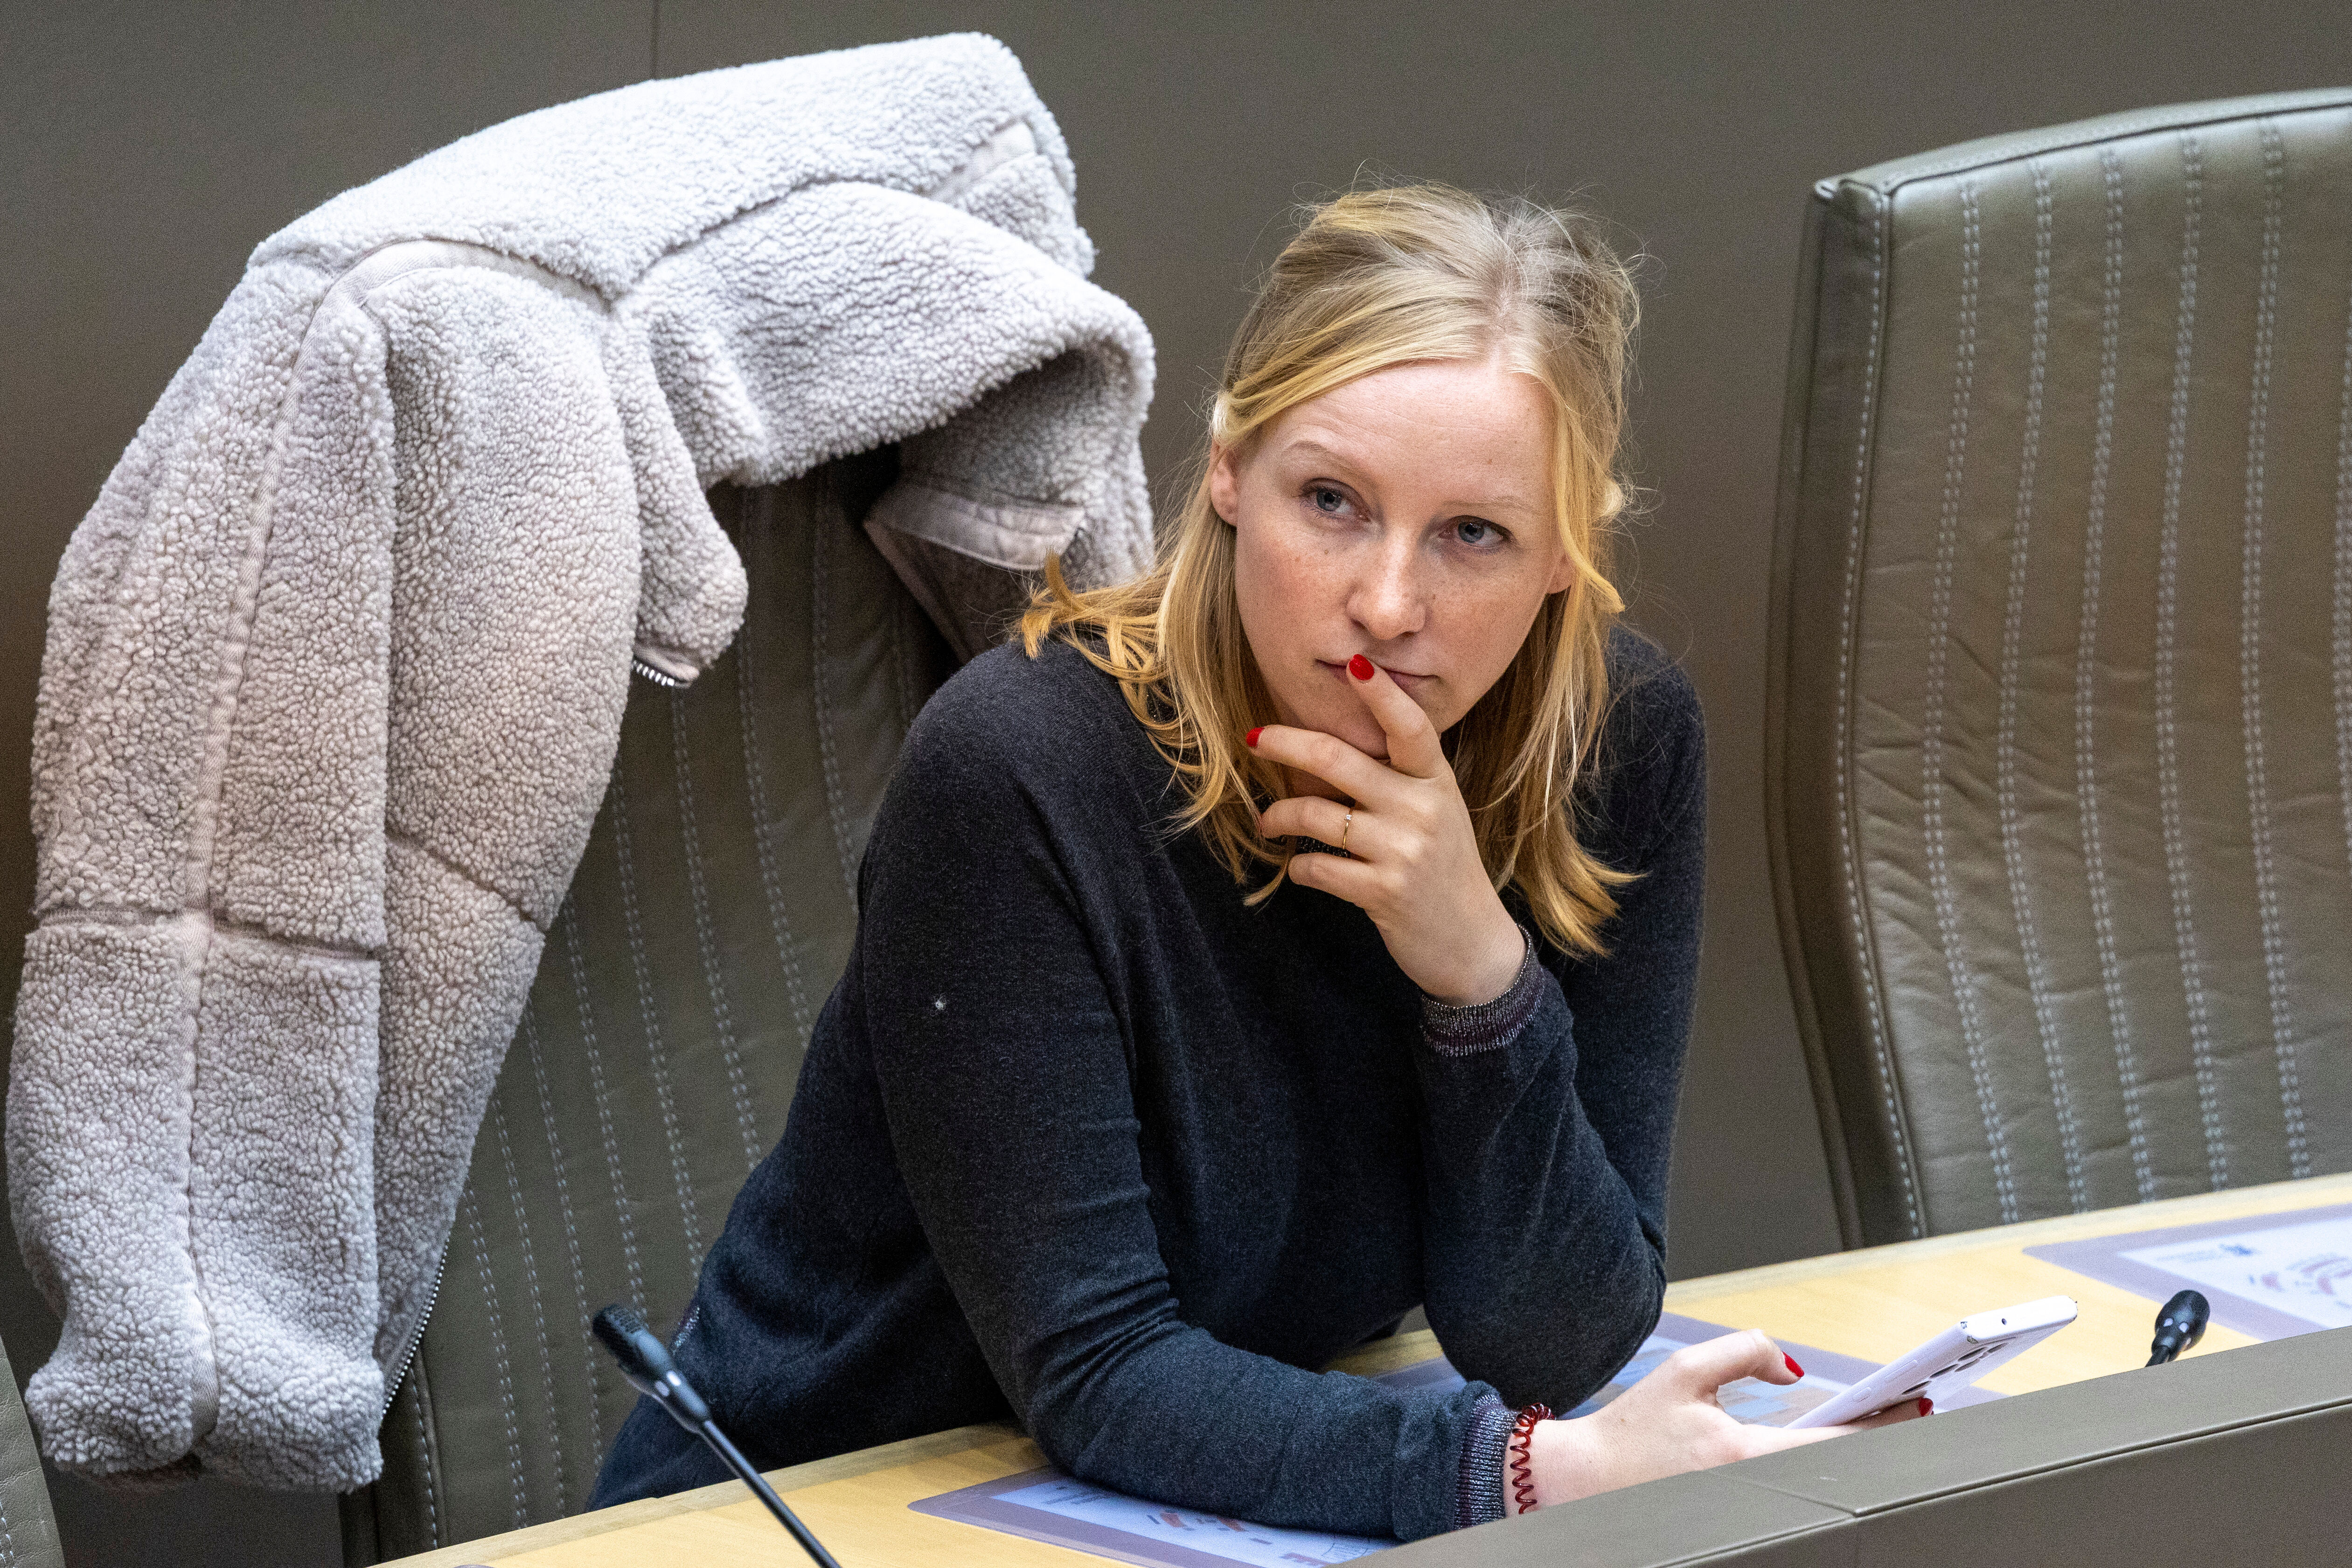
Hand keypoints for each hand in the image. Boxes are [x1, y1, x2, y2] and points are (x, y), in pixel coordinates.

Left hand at [1251, 656, 1523, 1005]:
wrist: (1470, 942)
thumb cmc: (1442, 867)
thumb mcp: (1435, 811)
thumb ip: (1398, 778)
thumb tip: (1328, 746)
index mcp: (1437, 781)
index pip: (1411, 727)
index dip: (1382, 695)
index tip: (1353, 664)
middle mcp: (1423, 809)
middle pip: (1338, 760)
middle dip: (1286, 743)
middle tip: (1255, 738)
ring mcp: (1404, 851)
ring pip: (1315, 816)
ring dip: (1278, 818)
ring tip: (1266, 822)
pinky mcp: (1384, 892)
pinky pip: (1316, 867)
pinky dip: (1298, 867)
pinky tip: (1300, 867)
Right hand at [1517, 1329, 1927, 1511]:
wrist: (1583, 1482)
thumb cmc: (1629, 1433)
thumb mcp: (1684, 1372)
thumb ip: (1744, 1352)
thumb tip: (1792, 1367)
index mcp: (1740, 1453)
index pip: (1831, 1441)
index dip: (1881, 1423)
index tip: (1914, 1405)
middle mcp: (1751, 1488)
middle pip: (1836, 1468)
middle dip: (1878, 1439)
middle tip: (1914, 1412)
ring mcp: (1747, 1507)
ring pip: (1818, 1483)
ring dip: (1851, 1455)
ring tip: (1882, 1425)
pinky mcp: (1739, 1515)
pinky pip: (1792, 1491)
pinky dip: (1818, 1471)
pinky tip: (1835, 1453)